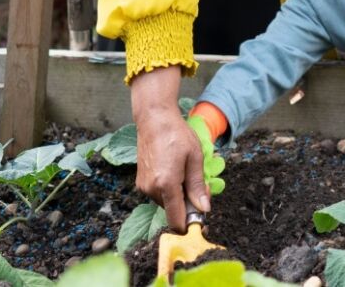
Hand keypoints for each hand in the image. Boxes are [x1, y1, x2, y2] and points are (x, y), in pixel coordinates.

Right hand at [130, 65, 209, 232]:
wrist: (154, 120)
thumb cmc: (177, 135)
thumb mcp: (195, 158)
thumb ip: (198, 186)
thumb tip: (204, 209)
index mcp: (166, 185)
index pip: (176, 220)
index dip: (189, 224)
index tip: (201, 217)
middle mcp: (151, 189)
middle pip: (173, 211)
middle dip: (187, 204)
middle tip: (199, 183)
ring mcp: (143, 186)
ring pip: (166, 202)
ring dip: (178, 195)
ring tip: (184, 171)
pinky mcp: (140, 182)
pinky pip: (158, 194)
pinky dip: (168, 189)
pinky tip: (173, 170)